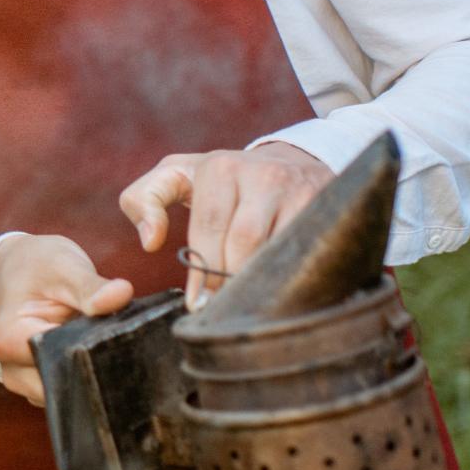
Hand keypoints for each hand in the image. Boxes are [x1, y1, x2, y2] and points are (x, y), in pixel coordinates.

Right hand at [0, 234, 133, 406]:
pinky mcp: (41, 384)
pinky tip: (99, 355)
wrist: (21, 267)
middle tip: (121, 347)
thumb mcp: (64, 266)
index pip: (55, 366)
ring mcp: (25, 381)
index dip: (90, 359)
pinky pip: (69, 392)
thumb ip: (91, 286)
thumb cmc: (38, 265)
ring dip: (92, 375)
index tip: (117, 344)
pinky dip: (87, 376)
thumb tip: (121, 295)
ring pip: (69, 395)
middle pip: (61, 388)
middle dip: (94, 371)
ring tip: (108, 347)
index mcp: (10, 340)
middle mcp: (12, 368)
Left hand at [118, 142, 332, 307]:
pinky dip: (291, 276)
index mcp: (220, 167)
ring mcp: (299, 189)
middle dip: (229, 281)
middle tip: (221, 309)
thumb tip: (150, 241)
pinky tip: (279, 291)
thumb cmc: (220, 180)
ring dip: (259, 283)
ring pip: (277, 250)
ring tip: (245, 305)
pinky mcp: (326, 205)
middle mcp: (262, 174)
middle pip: (244, 243)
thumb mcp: (175, 177)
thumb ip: (143, 200)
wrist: (288, 161)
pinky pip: (307, 250)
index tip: (197, 303)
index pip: (209, 227)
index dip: (202, 270)